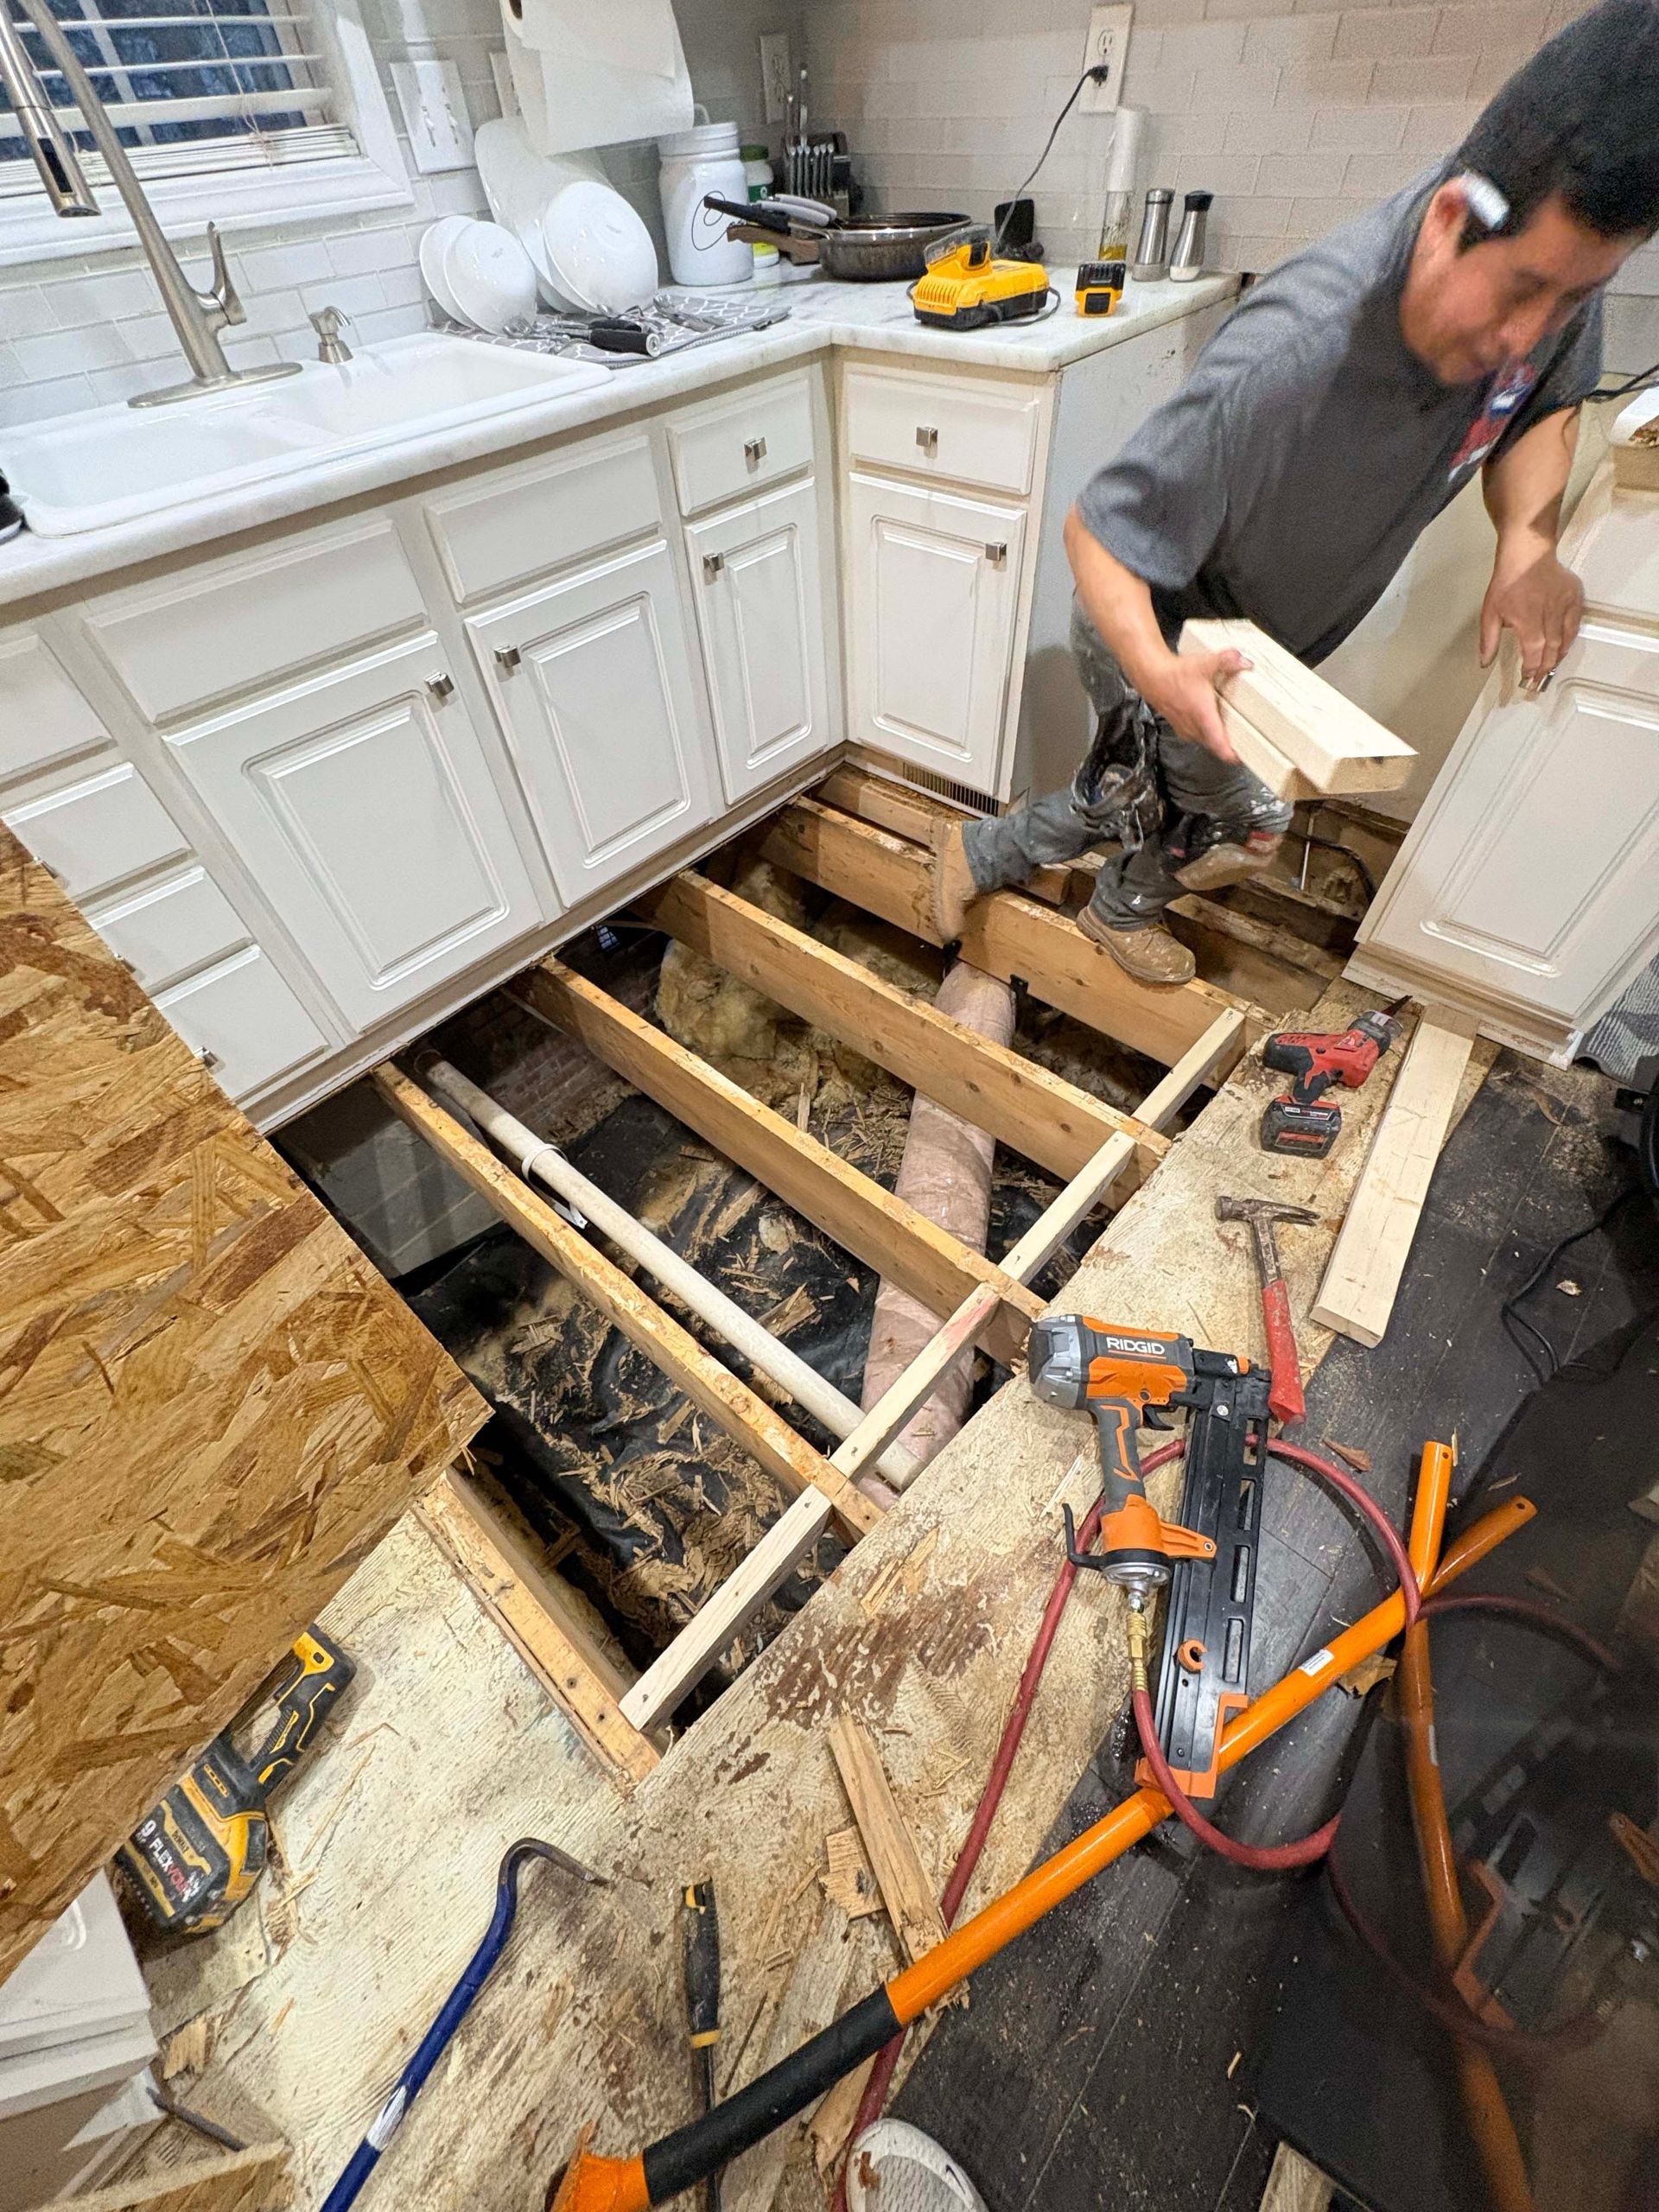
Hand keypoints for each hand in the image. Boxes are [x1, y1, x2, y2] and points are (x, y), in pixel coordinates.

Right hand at [1136, 646, 1250, 763]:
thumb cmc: (1174, 674)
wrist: (1151, 676)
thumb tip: (1243, 661)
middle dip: (1228, 746)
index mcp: (1204, 718)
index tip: (1243, 757)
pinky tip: (1208, 721)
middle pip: (1215, 746)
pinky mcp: (1180, 727)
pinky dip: (1204, 733)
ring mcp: (1186, 729)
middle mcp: (1195, 727)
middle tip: (1244, 742)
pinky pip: (1196, 736)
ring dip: (1215, 739)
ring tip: (1228, 731)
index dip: (1232, 755)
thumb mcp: (1205, 664)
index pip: (1220, 746)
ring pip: (1205, 741)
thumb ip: (1227, 660)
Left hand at [1479, 545, 1582, 690]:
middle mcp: (1549, 612)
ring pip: (1566, 638)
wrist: (1527, 554)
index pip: (1534, 650)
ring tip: (1550, 668)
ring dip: (1559, 656)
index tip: (1527, 679)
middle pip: (1552, 648)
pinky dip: (1570, 639)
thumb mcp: (1490, 612)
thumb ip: (1488, 640)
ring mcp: (1564, 604)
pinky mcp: (1574, 597)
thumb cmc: (1507, 583)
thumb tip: (1484, 663)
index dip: (1532, 667)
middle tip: (1539, 680)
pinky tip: (1563, 648)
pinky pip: (1575, 624)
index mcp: (1527, 617)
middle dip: (1545, 667)